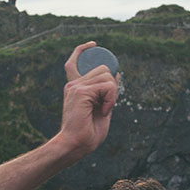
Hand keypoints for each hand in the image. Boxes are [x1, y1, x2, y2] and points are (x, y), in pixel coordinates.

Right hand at [56, 41, 119, 158]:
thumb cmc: (87, 134)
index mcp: (75, 88)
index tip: (93, 44)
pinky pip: (106, 86)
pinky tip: (103, 110)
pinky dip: (111, 98)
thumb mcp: (103, 109)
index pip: (74, 61)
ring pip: (106, 76)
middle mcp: (73, 84)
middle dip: (112, 86)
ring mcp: (76, 87)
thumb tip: (116, 74)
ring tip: (104, 109)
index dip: (82, 49)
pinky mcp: (80, 92)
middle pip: (102, 69)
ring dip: (113, 94)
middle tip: (107, 106)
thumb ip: (107, 93)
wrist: (75, 146)